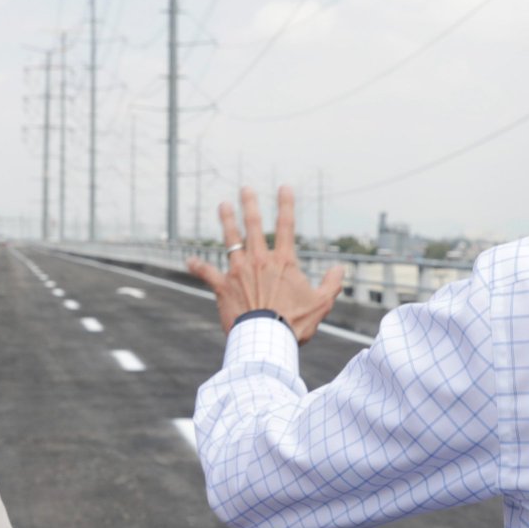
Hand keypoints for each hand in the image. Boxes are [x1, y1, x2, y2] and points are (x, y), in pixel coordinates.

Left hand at [187, 185, 344, 342]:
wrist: (267, 340)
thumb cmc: (295, 323)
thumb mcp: (322, 303)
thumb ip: (332, 284)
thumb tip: (339, 269)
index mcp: (283, 262)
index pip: (286, 226)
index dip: (286, 204)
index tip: (284, 187)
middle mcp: (259, 260)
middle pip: (253, 225)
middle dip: (250, 204)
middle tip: (245, 189)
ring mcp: (238, 271)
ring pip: (230, 240)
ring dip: (227, 221)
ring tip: (223, 205)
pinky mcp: (222, 287)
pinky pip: (207, 273)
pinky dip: (198, 266)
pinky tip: (189, 260)